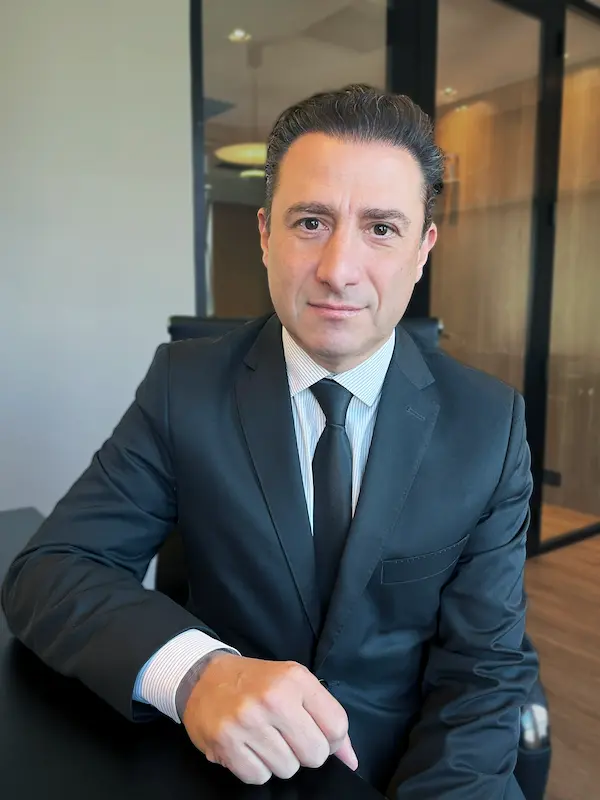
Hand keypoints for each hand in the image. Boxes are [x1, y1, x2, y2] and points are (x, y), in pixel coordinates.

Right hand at [182, 652, 357, 784]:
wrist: (204, 677)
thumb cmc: (256, 682)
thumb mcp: (295, 684)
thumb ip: (326, 718)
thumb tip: (351, 760)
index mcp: (295, 679)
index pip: (337, 727)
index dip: (332, 740)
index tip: (316, 733)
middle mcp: (273, 698)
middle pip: (315, 754)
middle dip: (304, 752)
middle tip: (287, 736)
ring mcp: (248, 721)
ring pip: (287, 770)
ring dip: (279, 761)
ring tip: (264, 738)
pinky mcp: (226, 742)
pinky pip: (259, 777)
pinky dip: (256, 768)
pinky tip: (248, 747)